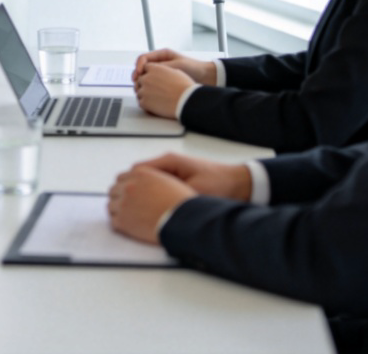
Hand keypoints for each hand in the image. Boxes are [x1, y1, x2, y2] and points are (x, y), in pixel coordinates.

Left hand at [107, 163, 195, 244]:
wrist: (184, 221)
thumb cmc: (181, 202)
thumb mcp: (168, 180)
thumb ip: (151, 178)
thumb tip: (144, 183)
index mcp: (140, 174)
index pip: (121, 178)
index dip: (125, 187)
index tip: (127, 194)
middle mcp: (129, 186)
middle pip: (113, 190)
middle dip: (119, 198)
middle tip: (127, 207)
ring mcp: (124, 203)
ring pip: (111, 205)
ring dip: (118, 210)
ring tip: (127, 217)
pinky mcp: (123, 221)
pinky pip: (114, 221)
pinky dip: (119, 224)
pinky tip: (128, 226)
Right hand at [132, 48, 216, 84]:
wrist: (206, 77)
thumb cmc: (193, 68)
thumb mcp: (177, 65)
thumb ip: (163, 67)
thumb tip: (148, 70)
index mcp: (162, 55)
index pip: (144, 58)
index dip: (139, 66)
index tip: (139, 73)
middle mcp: (160, 62)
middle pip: (142, 67)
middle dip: (137, 74)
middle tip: (135, 82)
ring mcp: (161, 72)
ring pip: (146, 75)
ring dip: (141, 81)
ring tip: (140, 87)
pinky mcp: (164, 81)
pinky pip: (152, 82)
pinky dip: (148, 86)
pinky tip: (148, 92)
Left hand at [133, 62, 195, 118]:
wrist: (186, 101)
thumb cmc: (184, 87)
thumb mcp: (175, 71)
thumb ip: (163, 70)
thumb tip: (161, 73)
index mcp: (154, 69)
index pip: (144, 68)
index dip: (148, 73)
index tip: (151, 78)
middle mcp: (146, 78)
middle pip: (139, 80)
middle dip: (144, 84)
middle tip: (152, 90)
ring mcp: (144, 90)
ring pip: (139, 92)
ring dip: (145, 95)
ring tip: (155, 99)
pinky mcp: (144, 102)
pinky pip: (140, 102)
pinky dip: (146, 104)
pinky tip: (154, 105)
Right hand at [134, 153, 251, 200]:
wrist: (239, 183)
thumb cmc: (220, 184)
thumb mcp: (194, 191)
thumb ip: (172, 193)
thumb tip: (152, 201)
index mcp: (170, 161)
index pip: (138, 169)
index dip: (131, 185)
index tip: (127, 199)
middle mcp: (169, 162)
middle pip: (140, 173)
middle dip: (135, 189)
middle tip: (133, 206)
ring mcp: (173, 168)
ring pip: (148, 179)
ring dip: (144, 191)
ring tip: (142, 207)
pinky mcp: (178, 176)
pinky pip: (158, 183)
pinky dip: (153, 192)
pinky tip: (156, 205)